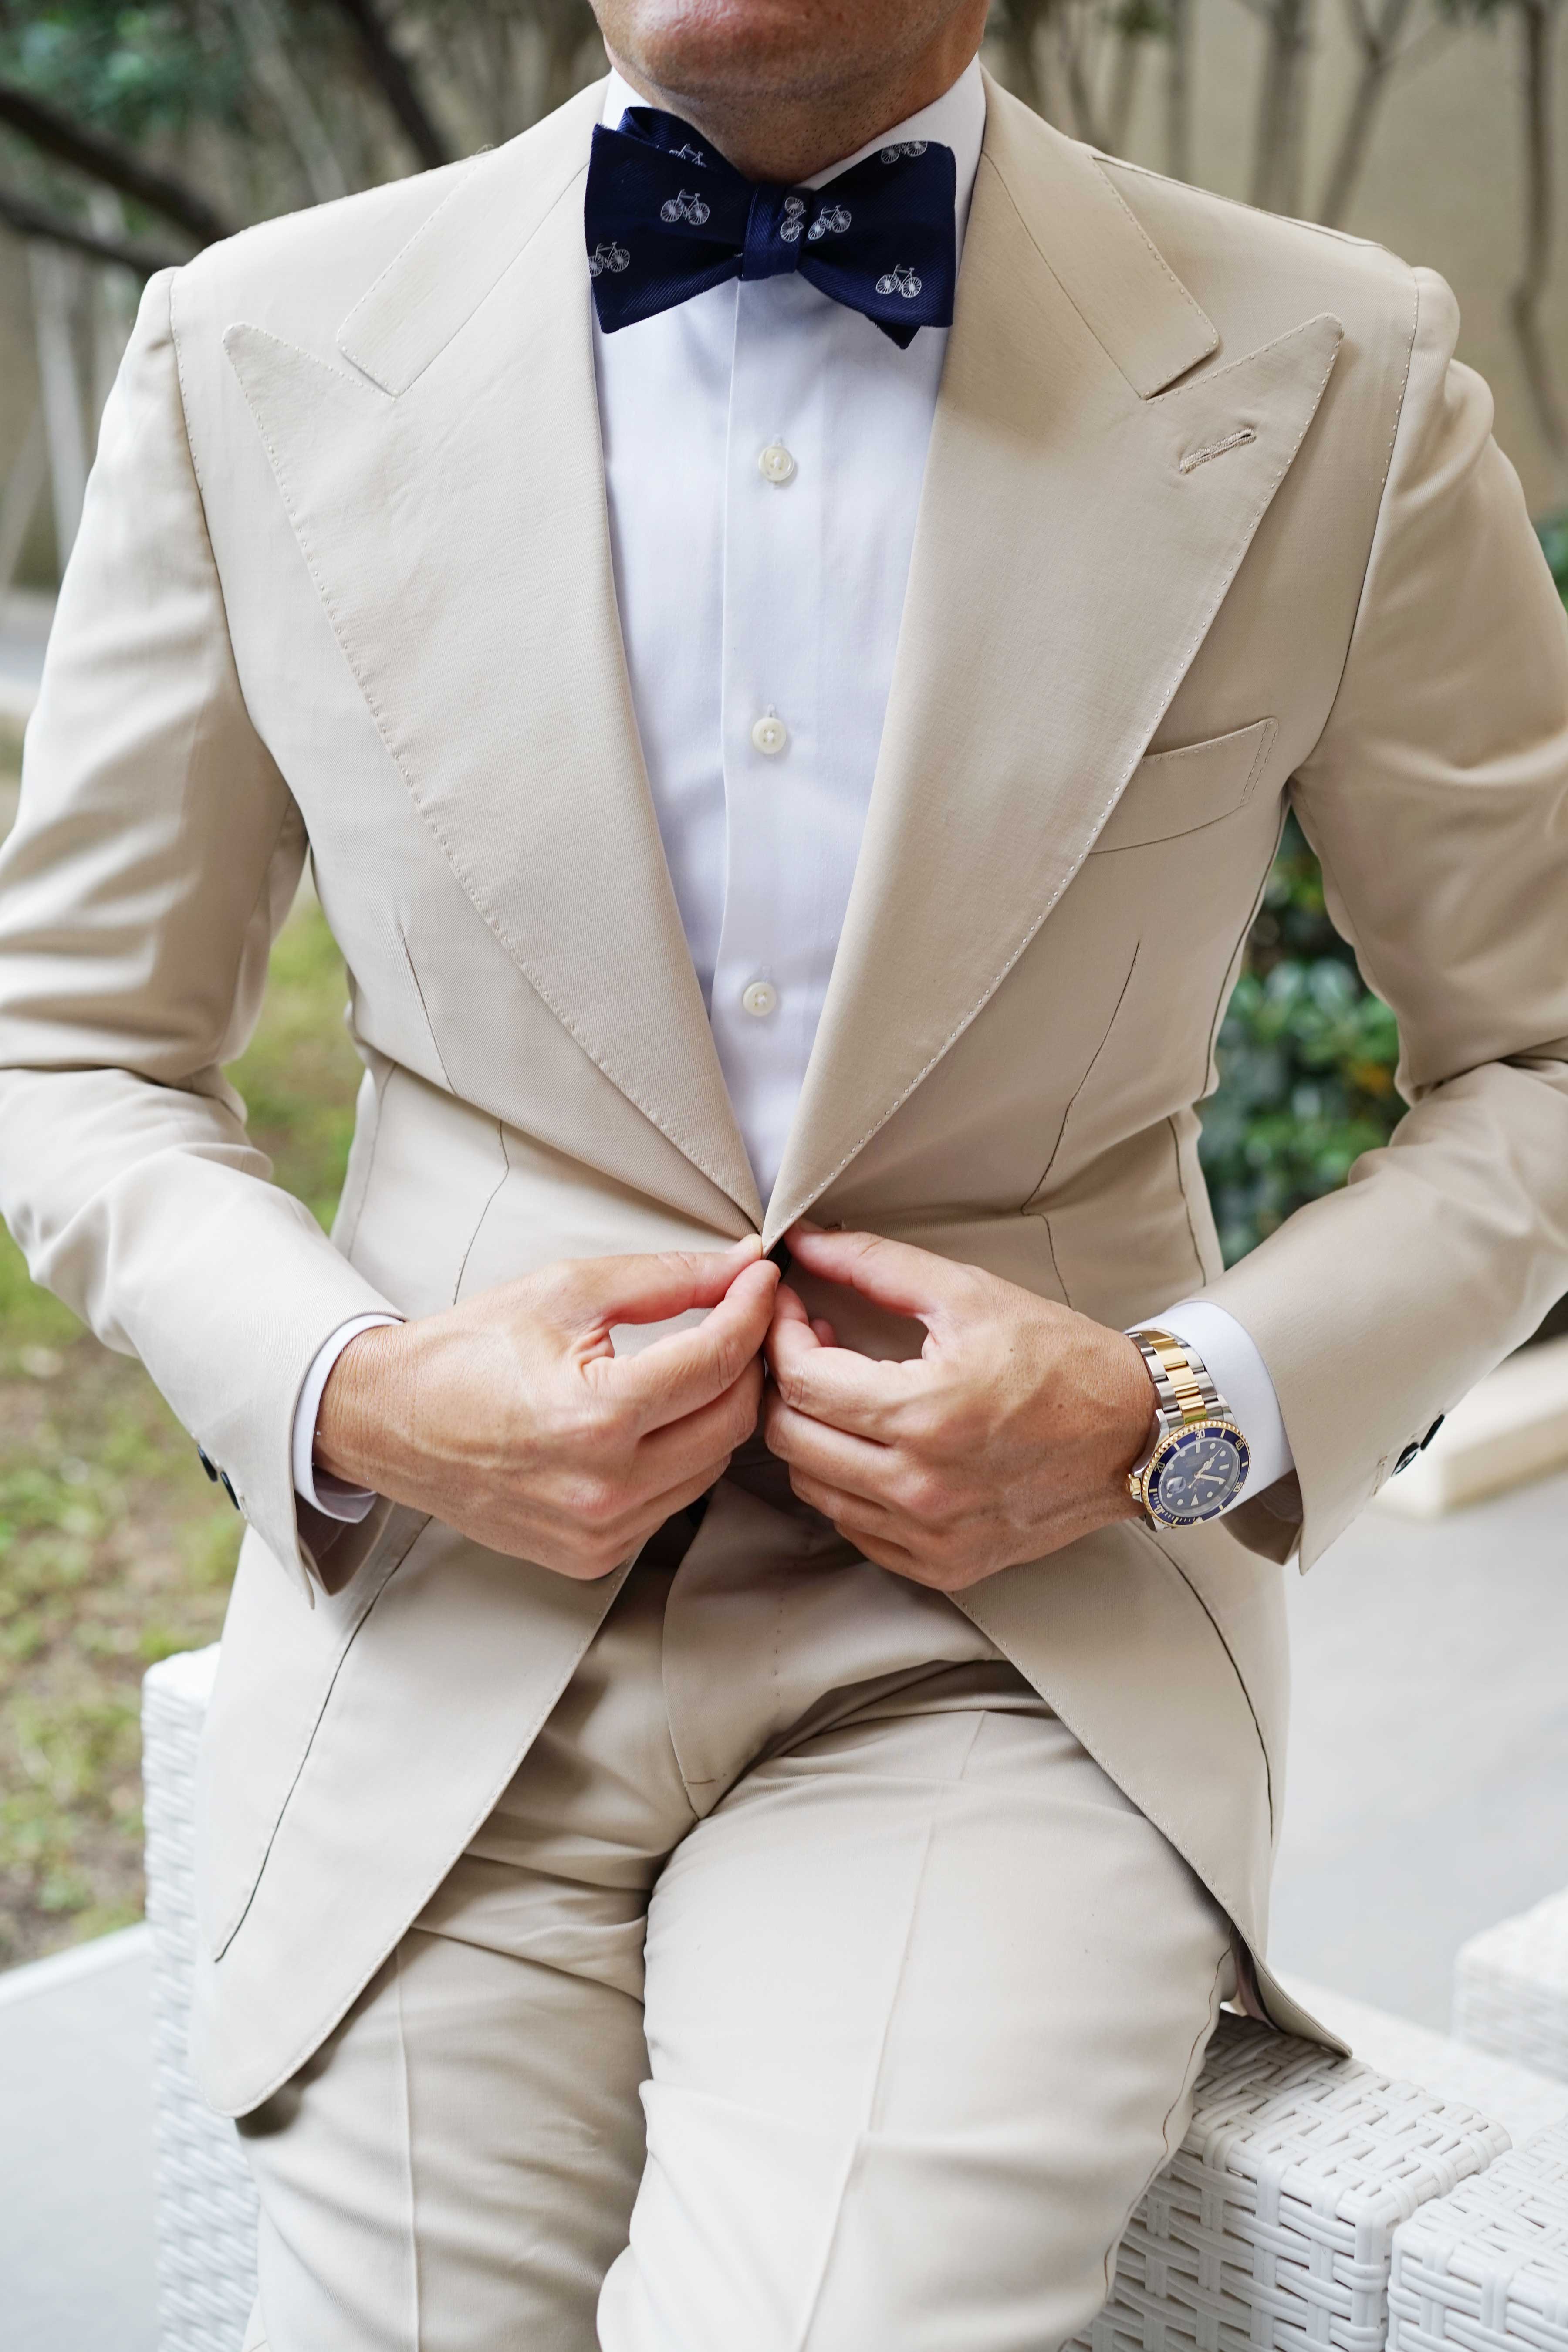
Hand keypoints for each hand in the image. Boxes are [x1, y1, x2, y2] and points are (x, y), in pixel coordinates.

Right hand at [317, 1239, 777, 1577]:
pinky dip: (682, 1455)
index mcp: (597, 1417)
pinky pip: (674, 1501)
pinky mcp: (594, 1555)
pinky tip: (660, 1418)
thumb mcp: (567, 1292)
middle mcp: (605, 1488)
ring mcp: (600, 1531)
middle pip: (732, 1419)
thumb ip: (665, 1279)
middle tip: (742, 1317)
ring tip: (703, 1363)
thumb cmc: (468, 1352)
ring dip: (719, 1409)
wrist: (391, 1421)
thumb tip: (739, 1267)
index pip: (717, 1360)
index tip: (758, 1278)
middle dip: (747, 1360)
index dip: (751, 1309)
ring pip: (713, 1465)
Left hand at [762, 1226, 1155, 1589]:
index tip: (793, 1312)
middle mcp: (922, 1488)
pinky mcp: (943, 1564)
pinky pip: (855, 1528)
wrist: (1135, 1433)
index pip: (802, 1382)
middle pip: (791, 1439)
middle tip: (815, 1348)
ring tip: (848, 1393)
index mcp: (927, 1415)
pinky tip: (877, 1445)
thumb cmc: (1059, 1358)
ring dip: (814, 1434)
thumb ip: (875, 1264)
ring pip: (813, 1487)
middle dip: (786, 1385)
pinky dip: (848, 1484)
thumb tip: (803, 1242)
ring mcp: (931, 1535)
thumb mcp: (969, 1294)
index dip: (780, 1337)